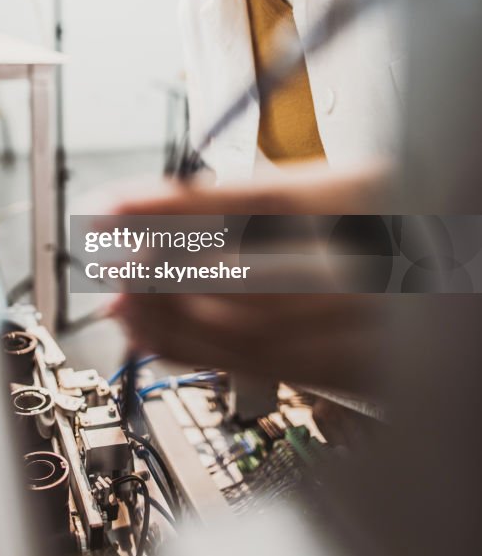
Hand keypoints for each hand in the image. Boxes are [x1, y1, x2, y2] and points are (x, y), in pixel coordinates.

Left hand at [106, 158, 393, 395]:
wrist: (456, 275)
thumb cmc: (396, 221)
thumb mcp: (338, 184)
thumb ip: (259, 202)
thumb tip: (162, 215)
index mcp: (363, 201)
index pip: (250, 203)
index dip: (170, 208)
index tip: (111, 209)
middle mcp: (366, 265)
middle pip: (240, 274)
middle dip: (157, 273)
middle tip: (108, 263)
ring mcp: (362, 325)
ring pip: (244, 331)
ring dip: (166, 320)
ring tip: (119, 306)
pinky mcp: (352, 371)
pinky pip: (259, 367)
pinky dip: (195, 353)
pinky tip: (154, 338)